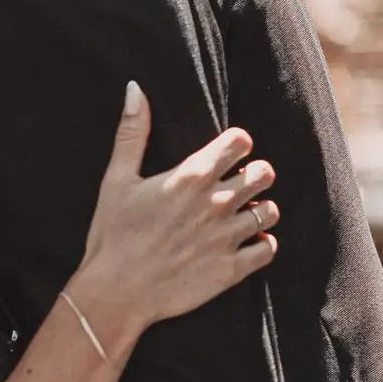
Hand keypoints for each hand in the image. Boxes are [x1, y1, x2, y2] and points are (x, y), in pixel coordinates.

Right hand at [74, 83, 277, 345]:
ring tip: (243, 214)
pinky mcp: (232, 269)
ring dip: (260, 209)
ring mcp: (227, 237)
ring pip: (270, 211)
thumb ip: (132, 132)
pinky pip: (268, 249)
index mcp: (192, 176)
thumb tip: (135, 88)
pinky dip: (262, 244)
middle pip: (264, 173)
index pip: (240, 142)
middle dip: (255, 174)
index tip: (226, 154)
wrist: (115, 293)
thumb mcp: (117, 179)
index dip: (236, 145)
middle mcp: (217, 203)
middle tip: (240, 183)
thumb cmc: (112, 234)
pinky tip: (246, 243)